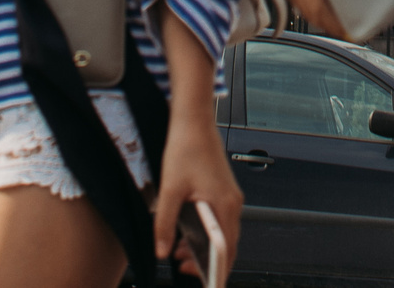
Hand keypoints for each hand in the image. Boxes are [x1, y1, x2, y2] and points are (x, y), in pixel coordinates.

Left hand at [155, 114, 239, 281]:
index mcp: (225, 205)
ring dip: (204, 245)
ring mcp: (229, 196)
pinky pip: (218, 219)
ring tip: (179, 251)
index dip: (218, 271)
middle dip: (206, 260)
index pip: (227, 250)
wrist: (193, 121)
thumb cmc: (185, 149)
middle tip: (183, 267)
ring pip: (221, 231)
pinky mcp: (223, 190)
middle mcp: (232, 202)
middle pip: (226, 244)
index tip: (206, 282)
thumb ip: (164, 224)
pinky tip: (186, 231)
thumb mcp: (169, 190)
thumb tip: (161, 250)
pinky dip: (205, 231)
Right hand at [269, 0, 348, 38]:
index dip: (334, 22)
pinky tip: (332, 12)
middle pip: (312, 13)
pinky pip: (304, 2)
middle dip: (332, 26)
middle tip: (356, 33)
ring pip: (307, 11)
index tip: (352, 32)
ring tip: (347, 27)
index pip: (316, 6)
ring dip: (325, 21)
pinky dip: (318, 11)